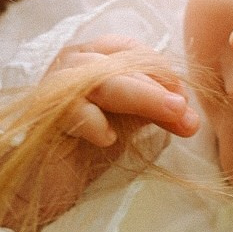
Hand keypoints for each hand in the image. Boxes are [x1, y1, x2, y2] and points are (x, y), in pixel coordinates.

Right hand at [0, 37, 197, 231]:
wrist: (40, 182)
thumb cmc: (83, 146)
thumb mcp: (126, 123)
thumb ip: (155, 113)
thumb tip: (192, 119)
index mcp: (92, 57)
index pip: (129, 49)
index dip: (160, 70)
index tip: (183, 98)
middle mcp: (71, 64)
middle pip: (119, 66)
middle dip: (157, 88)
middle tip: (185, 110)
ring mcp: (54, 88)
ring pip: (101, 82)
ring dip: (140, 97)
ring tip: (170, 114)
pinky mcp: (41, 117)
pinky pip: (71, 110)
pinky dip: (92, 121)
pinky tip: (108, 139)